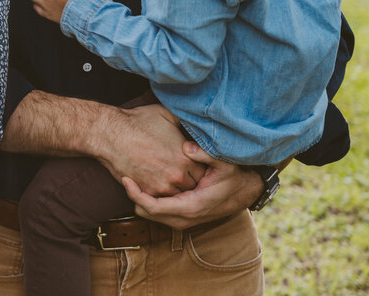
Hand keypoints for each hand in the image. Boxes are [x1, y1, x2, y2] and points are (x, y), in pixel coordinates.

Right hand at [93, 103, 205, 195]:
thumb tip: (195, 119)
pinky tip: (156, 182)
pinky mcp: (146, 192)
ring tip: (171, 179)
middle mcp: (177, 175)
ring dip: (176, 189)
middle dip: (190, 180)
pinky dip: (159, 192)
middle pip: (193, 187)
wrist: (110, 134)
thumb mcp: (167, 115)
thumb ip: (186, 122)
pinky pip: (159, 199)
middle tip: (184, 173)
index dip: (200, 168)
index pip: (204, 172)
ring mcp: (161, 186)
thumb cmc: (138, 121)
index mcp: (185, 157)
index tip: (194, 164)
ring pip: (178, 196)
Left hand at [121, 143, 260, 229]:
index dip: (135, 194)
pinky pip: (157, 213)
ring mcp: (183, 221)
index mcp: (190, 206)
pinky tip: (147, 184)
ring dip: (140, 199)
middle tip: (125, 174)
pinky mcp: (182, 219)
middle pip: (146, 213)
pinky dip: (149, 201)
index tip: (125, 179)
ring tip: (134, 178)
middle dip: (134, 196)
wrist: (243, 193)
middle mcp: (184, 218)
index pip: (152, 207)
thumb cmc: (232, 176)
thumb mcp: (223, 161)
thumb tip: (186, 147)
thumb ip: (205, 153)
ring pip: (149, 215)